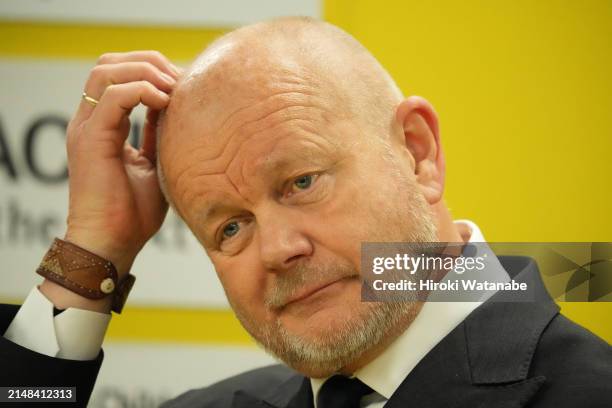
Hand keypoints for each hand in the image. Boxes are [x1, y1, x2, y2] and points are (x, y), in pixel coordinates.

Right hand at [40, 51, 179, 311]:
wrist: (113, 244)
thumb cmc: (134, 214)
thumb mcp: (154, 164)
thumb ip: (156, 135)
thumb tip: (173, 110)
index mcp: (102, 125)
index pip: (119, 74)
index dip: (153, 70)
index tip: (185, 84)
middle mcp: (90, 121)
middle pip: (110, 63)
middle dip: (150, 62)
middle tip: (181, 79)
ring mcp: (86, 128)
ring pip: (107, 70)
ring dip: (146, 72)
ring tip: (174, 89)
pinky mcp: (90, 139)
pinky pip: (113, 96)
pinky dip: (142, 91)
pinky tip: (166, 102)